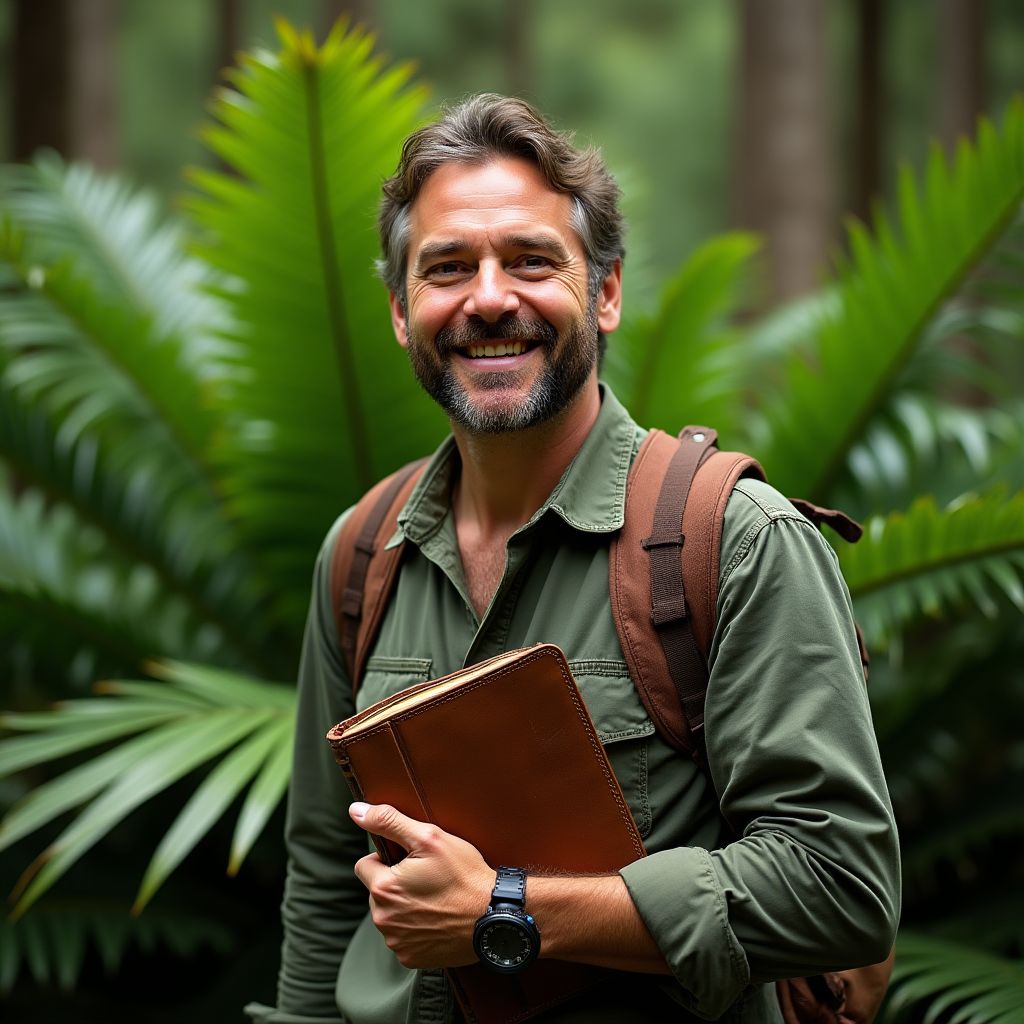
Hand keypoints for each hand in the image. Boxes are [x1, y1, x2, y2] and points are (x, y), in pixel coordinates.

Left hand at [349, 801, 494, 969]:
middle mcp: (384, 919)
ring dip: (403, 906)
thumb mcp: (429, 838)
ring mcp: (396, 941)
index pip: (364, 865)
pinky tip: (437, 918)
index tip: (411, 861)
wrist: (493, 916)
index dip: (387, 859)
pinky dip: (415, 928)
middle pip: (376, 891)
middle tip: (426, 878)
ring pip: (389, 914)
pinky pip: (402, 937)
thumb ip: (389, 821)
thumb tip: (357, 811)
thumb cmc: (464, 875)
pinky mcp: (410, 957)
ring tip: (434, 898)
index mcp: (384, 888)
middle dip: (394, 883)